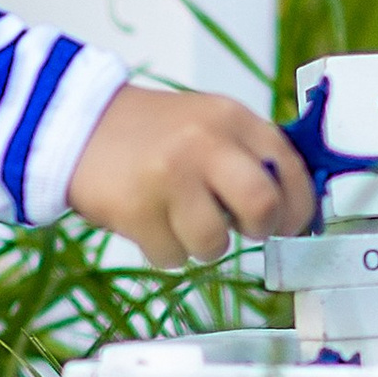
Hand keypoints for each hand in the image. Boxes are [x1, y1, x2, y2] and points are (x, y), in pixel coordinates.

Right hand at [66, 84, 312, 267]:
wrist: (80, 125)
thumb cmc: (154, 133)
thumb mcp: (209, 123)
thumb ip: (251, 154)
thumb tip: (294, 207)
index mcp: (230, 118)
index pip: (289, 168)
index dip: (297, 207)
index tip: (288, 222)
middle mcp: (204, 143)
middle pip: (262, 206)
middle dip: (259, 228)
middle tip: (242, 225)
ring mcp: (169, 176)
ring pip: (215, 244)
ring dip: (202, 243)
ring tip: (181, 216)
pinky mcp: (137, 210)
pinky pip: (173, 258)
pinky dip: (166, 250)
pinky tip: (152, 220)